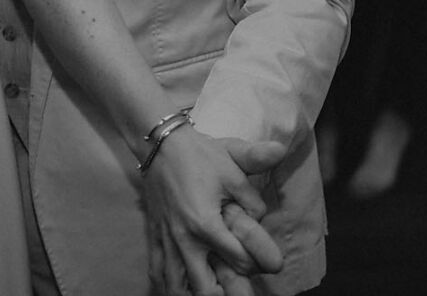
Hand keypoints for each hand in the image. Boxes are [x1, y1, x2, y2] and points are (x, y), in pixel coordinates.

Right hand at [143, 129, 285, 295]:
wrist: (161, 144)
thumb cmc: (200, 156)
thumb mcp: (234, 166)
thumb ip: (255, 191)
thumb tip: (265, 207)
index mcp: (206, 224)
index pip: (238, 260)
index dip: (259, 264)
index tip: (272, 264)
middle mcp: (184, 240)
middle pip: (204, 289)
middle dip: (226, 295)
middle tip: (241, 292)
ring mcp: (167, 241)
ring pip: (176, 287)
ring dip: (194, 295)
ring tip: (212, 293)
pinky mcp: (154, 237)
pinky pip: (157, 272)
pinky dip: (167, 286)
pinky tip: (180, 289)